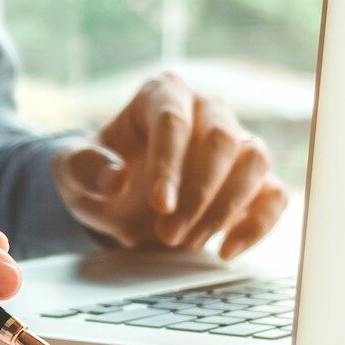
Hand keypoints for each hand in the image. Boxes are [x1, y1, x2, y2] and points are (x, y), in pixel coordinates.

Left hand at [52, 71, 288, 259]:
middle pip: (222, 139)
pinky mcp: (254, 180)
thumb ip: (84, 168)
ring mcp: (236, 142)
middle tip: (169, 234)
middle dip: (197, 193)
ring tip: (190, 242)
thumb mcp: (70, 172)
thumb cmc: (97, 175)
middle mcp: (206, 110)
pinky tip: (226, 250)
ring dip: (225, 208)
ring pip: (255, 161)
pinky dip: (258, 224)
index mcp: (162, 95)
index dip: (169, 163)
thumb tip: (116, 179)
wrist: (118, 201)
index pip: (174, 120)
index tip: (158, 204)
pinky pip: (274, 195)